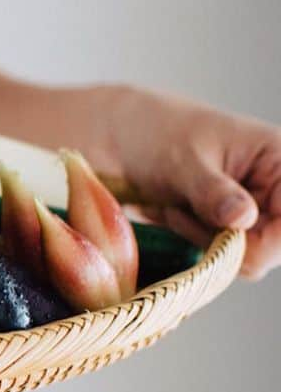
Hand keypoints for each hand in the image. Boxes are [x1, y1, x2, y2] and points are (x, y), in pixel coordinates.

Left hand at [110, 87, 280, 278]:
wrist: (126, 135)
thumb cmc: (158, 134)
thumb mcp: (183, 163)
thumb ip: (213, 193)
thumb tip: (243, 218)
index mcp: (280, 162)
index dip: (264, 243)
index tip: (220, 237)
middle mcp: (277, 189)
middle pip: (272, 248)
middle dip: (224, 242)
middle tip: (181, 214)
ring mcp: (256, 209)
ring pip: (246, 257)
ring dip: (205, 241)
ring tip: (175, 208)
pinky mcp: (232, 225)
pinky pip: (223, 254)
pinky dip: (196, 242)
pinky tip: (174, 215)